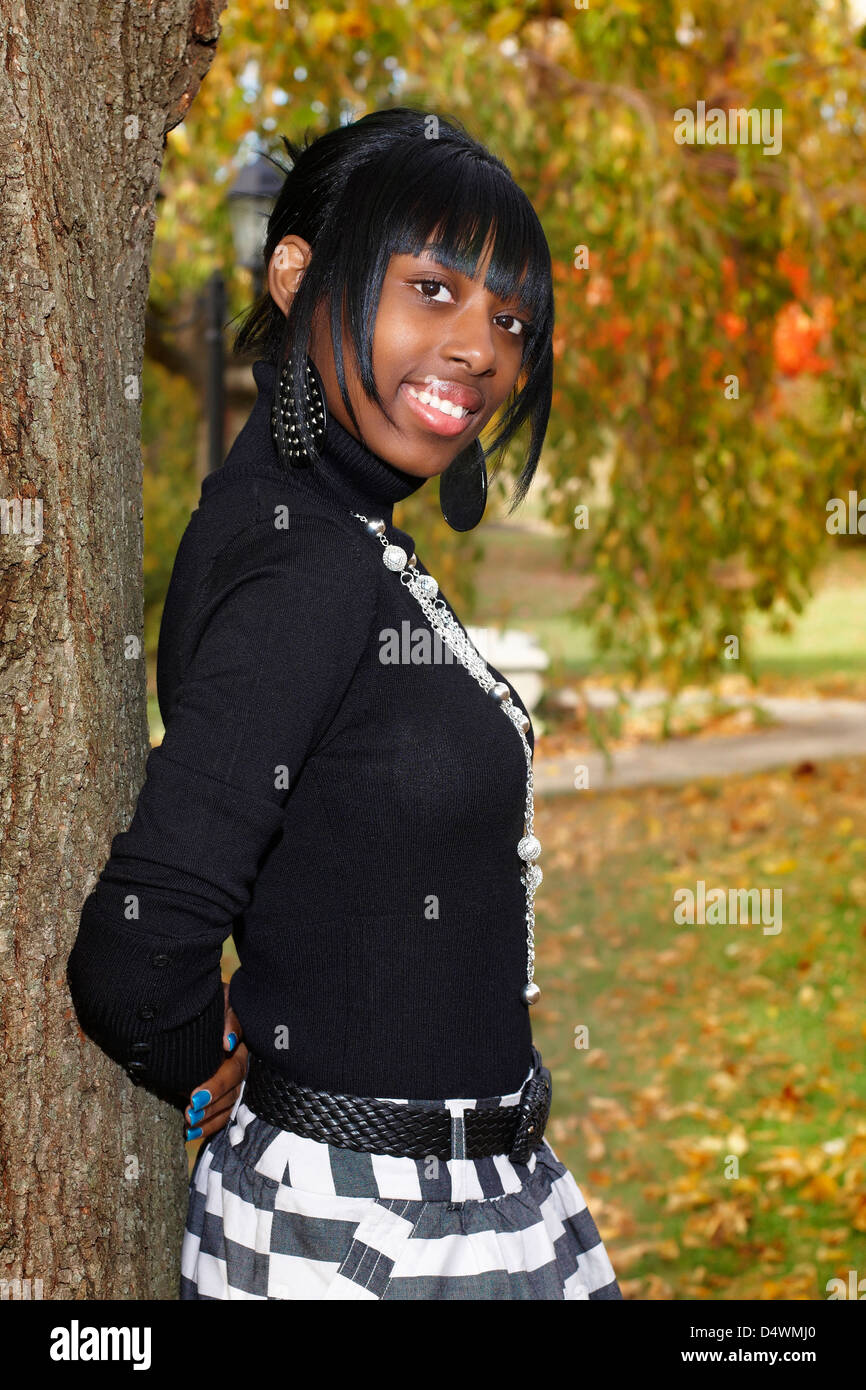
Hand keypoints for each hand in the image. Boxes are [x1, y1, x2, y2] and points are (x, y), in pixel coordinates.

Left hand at [184, 981, 248, 1141]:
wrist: (201, 1003)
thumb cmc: (212, 999)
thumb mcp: (222, 998)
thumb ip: (229, 1016)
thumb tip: (229, 1042)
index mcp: (242, 1044)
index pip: (234, 1069)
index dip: (217, 1084)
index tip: (193, 1096)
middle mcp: (241, 1063)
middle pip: (233, 1090)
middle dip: (211, 1105)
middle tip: (188, 1112)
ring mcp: (234, 1078)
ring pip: (229, 1105)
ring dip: (209, 1119)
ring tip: (188, 1126)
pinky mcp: (224, 1089)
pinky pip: (223, 1112)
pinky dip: (209, 1125)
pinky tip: (191, 1132)